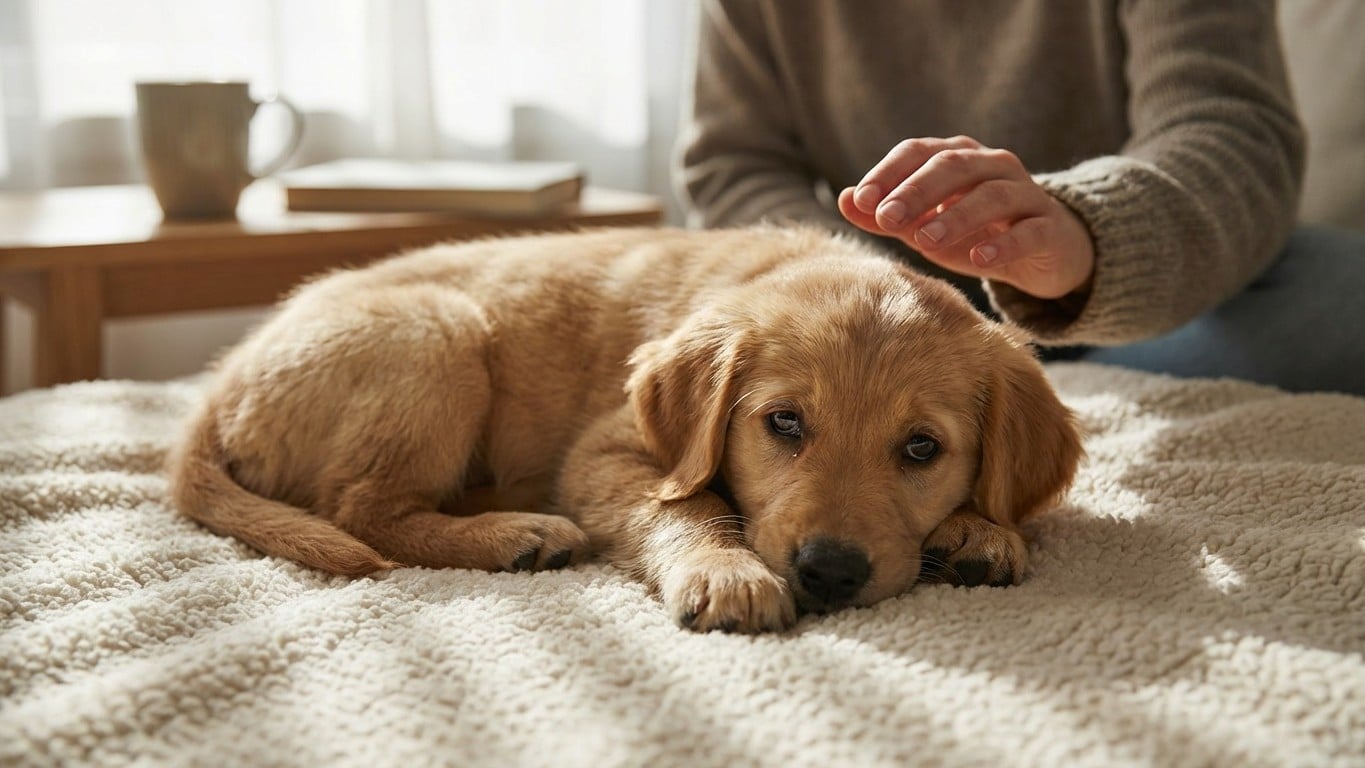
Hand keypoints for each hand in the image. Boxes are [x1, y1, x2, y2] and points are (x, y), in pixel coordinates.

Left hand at [837, 136, 1094, 299]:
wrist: (1044, 252)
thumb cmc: (974, 234)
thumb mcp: (924, 227)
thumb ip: (885, 217)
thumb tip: (843, 200)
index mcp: (957, 157)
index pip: (918, 151)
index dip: (888, 173)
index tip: (861, 201)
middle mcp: (993, 165)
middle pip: (953, 165)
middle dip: (916, 191)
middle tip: (887, 218)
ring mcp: (1026, 193)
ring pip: (992, 195)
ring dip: (956, 216)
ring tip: (925, 242)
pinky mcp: (1049, 227)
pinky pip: (1028, 231)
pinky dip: (1004, 244)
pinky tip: (980, 260)